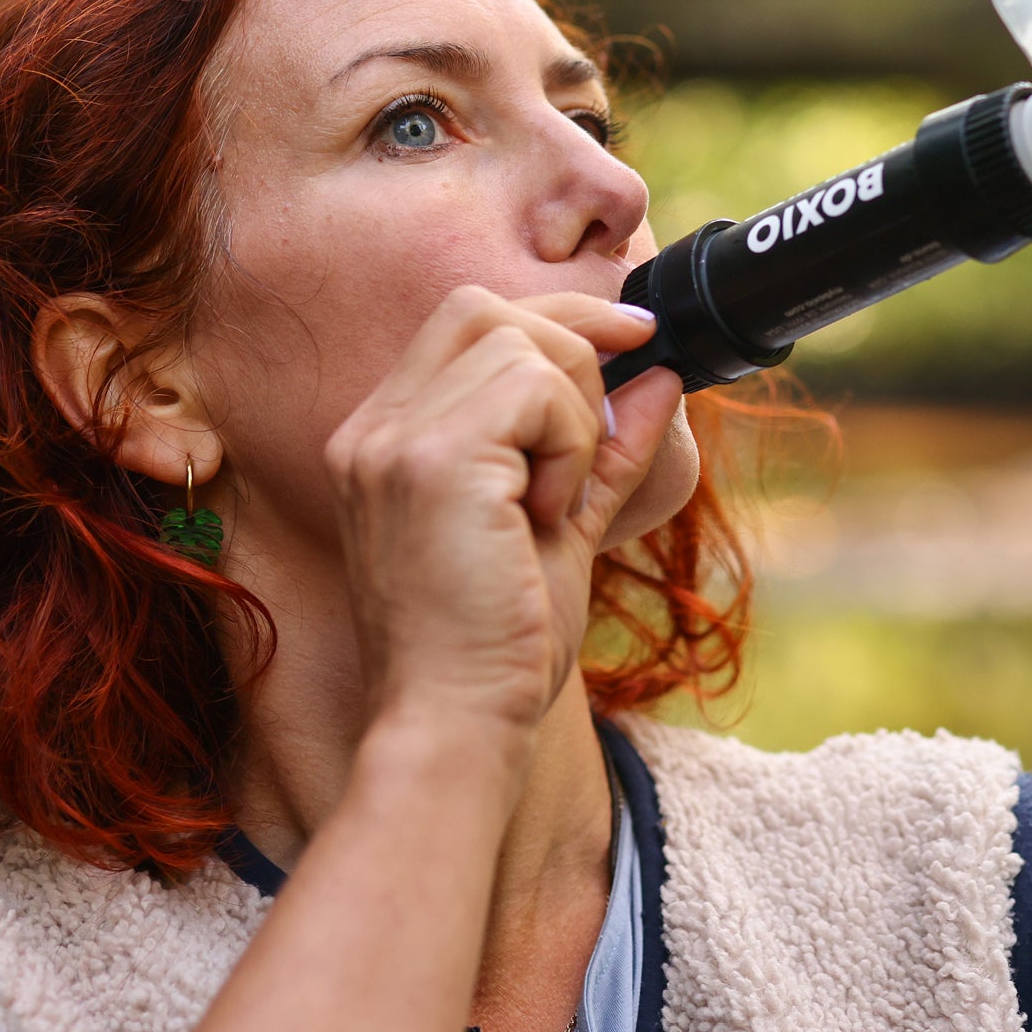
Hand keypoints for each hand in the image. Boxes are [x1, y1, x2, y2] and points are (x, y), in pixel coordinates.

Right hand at [324, 288, 679, 734]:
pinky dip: (570, 442)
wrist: (454, 724)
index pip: (466, 321)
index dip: (558, 317)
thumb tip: (658, 377)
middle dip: (571, 342)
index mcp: (386, 439)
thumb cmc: (499, 647)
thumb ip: (604, 449)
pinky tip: (548, 512)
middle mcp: (373, 428)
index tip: (634, 336)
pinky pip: (535, 388)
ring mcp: (393, 439)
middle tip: (605, 424)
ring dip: (573, 416)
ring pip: (521, 343)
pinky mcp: (430, 460)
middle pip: (483, 307)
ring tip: (556, 499)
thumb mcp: (562, 526)